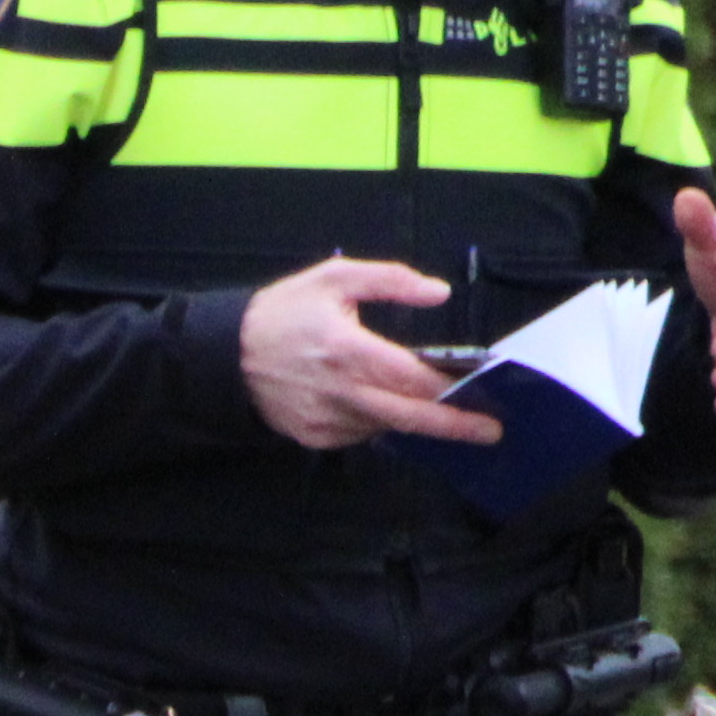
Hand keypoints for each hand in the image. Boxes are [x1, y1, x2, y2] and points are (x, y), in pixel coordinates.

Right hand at [242, 257, 500, 449]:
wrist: (225, 356)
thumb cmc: (284, 311)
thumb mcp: (335, 278)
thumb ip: (391, 280)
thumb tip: (440, 293)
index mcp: (349, 351)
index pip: (414, 377)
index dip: (453, 386)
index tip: (485, 389)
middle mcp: (341, 393)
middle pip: (410, 417)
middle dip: (454, 425)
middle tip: (490, 432)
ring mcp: (327, 421)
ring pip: (387, 426)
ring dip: (415, 418)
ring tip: (442, 412)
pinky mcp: (314, 438)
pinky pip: (360, 433)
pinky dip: (378, 419)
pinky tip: (380, 402)